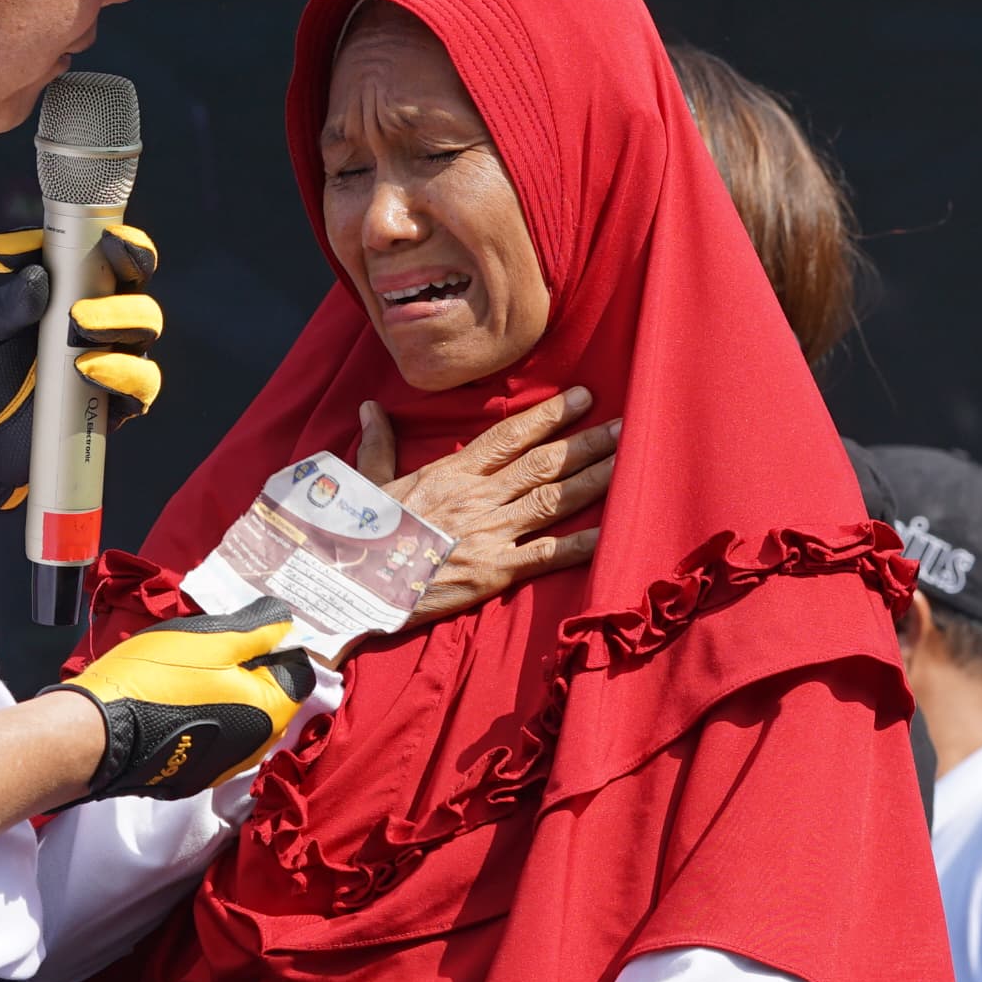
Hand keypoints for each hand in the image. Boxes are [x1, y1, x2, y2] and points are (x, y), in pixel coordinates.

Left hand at [0, 223, 161, 522]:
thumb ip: (1, 303)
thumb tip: (37, 276)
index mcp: (70, 292)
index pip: (111, 258)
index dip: (122, 242)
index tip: (111, 238)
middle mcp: (99, 323)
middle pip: (138, 292)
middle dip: (123, 291)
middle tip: (80, 308)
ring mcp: (111, 363)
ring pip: (145, 333)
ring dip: (119, 329)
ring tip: (79, 342)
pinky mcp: (114, 405)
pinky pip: (141, 387)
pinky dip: (123, 377)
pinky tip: (88, 372)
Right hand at [59, 598, 315, 801]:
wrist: (97, 732)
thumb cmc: (159, 678)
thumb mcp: (214, 637)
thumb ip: (259, 628)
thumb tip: (287, 621)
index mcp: (271, 714)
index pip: (298, 673)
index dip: (277, 648)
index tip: (247, 633)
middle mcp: (256, 748)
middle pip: (269, 699)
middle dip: (251, 672)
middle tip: (213, 649)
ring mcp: (222, 767)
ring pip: (240, 720)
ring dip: (226, 695)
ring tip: (191, 672)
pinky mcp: (191, 777)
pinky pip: (213, 740)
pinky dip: (205, 719)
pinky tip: (177, 702)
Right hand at [352, 389, 616, 629]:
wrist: (352, 585)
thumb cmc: (359, 537)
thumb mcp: (365, 484)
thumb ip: (378, 444)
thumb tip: (370, 406)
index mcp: (451, 473)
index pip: (510, 435)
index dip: (550, 415)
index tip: (582, 396)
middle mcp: (477, 497)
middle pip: (544, 463)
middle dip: (588, 442)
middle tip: (627, 425)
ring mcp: (489, 533)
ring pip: (553, 499)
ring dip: (594, 480)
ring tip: (629, 462)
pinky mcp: (494, 572)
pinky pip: (547, 554)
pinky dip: (581, 544)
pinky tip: (612, 532)